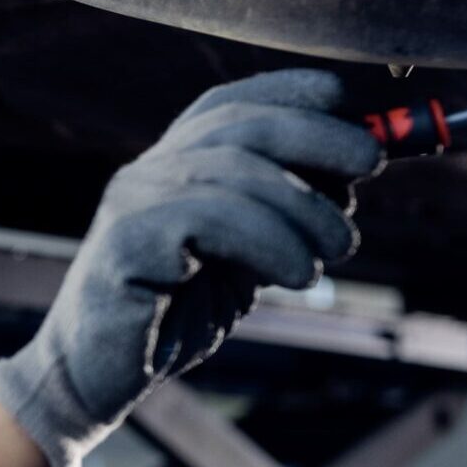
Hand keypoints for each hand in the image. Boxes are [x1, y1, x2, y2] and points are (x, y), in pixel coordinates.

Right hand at [0, 69, 381, 466]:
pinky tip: (297, 274)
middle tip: (370, 165)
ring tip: (337, 249)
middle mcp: (148, 171)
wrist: (96, 374)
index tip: (347, 100)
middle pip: (238, 126)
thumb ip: (284, 213)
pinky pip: (207, 220)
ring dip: (304, 207)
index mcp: (172, 165)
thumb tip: (355, 171)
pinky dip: (269, 241)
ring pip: (232, 172)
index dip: (288, 92)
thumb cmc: (174, 313)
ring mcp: (132, 203)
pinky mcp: (126, 243)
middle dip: (315, 135)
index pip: (228, 103)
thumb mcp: (244, 256)